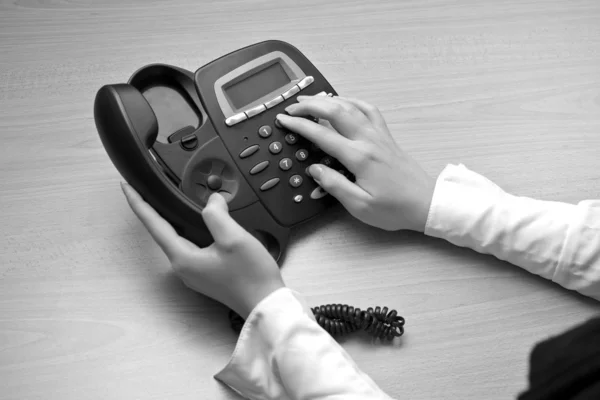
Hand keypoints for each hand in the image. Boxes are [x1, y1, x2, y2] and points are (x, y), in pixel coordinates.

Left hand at [121, 182, 284, 318]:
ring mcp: (194, 272)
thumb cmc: (251, 276)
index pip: (154, 224)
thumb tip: (211, 201)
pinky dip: (188, 230)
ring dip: (171, 219)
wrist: (266, 304)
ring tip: (166, 200)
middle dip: (153, 209)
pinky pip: (190, 246)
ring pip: (177, 238)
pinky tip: (195, 222)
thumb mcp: (233, 238)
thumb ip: (216, 215)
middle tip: (145, 188)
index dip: (138, 202)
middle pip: (162, 231)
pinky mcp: (205, 273)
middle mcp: (183, 267)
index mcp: (183, 258)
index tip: (126, 186)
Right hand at [276, 95, 435, 231]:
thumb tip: (315, 170)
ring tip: (310, 99)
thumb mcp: (360, 205)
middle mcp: (369, 140)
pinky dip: (353, 101)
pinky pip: (369, 110)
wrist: (426, 203)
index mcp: (359, 157)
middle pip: (336, 110)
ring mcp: (379, 135)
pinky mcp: (386, 137)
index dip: (300, 125)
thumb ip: (334, 185)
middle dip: (310, 105)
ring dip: (329, 99)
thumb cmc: (393, 208)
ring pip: (352, 106)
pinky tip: (344, 101)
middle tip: (291, 108)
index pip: (322, 134)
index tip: (283, 121)